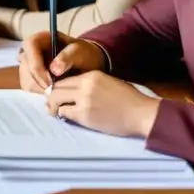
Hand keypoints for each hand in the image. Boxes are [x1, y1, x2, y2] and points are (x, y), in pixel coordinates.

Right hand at [18, 30, 106, 93]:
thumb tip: (54, 70)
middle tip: (55, 91)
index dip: (36, 65)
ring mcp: (27, 64)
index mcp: (40, 38)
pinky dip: (40, 92)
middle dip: (38, 81)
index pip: (30, 46)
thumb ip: (68, 57)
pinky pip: (29, 86)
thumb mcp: (80, 52)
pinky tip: (53, 91)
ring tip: (57, 90)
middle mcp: (29, 50)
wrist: (85, 63)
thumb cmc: (82, 53)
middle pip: (25, 66)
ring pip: (26, 79)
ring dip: (40, 88)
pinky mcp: (29, 76)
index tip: (49, 82)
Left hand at [45, 71, 159, 137]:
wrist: (142, 113)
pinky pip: (65, 113)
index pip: (65, 79)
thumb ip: (91, 84)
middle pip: (57, 88)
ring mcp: (83, 100)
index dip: (57, 87)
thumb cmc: (130, 100)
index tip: (56, 94)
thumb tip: (74, 91)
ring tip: (55, 112)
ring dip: (54, 106)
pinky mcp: (84, 115)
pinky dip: (63, 115)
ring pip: (56, 100)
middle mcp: (85, 85)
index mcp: (91, 75)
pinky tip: (66, 117)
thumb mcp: (109, 83)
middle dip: (51, 96)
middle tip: (51, 104)